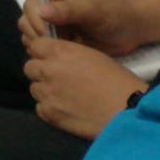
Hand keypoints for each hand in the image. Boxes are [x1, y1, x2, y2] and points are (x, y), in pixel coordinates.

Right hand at [21, 0, 145, 55]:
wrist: (130, 28)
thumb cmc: (110, 12)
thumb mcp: (89, 8)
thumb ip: (65, 10)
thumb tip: (41, 12)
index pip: (30, 7)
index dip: (37, 23)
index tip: (52, 37)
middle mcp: (47, 5)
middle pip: (26, 21)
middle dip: (38, 35)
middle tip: (58, 45)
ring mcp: (52, 23)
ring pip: (31, 36)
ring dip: (43, 45)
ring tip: (63, 50)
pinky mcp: (58, 38)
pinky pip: (43, 47)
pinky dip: (49, 52)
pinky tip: (65, 55)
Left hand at [24, 34, 143, 140]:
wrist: (128, 109)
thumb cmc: (117, 80)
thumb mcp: (92, 55)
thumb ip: (68, 55)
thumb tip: (56, 59)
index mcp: (59, 51)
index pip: (34, 46)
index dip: (43, 53)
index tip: (51, 60)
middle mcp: (48, 69)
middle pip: (30, 68)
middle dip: (41, 72)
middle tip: (58, 80)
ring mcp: (47, 92)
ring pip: (34, 89)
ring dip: (45, 91)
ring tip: (64, 97)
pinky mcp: (50, 113)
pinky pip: (40, 108)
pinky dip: (50, 109)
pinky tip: (66, 110)